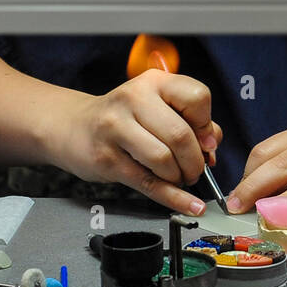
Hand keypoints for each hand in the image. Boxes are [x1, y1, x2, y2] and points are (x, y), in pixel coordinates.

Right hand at [44, 68, 222, 212]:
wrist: (75, 126)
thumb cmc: (126, 118)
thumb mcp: (158, 107)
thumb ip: (191, 122)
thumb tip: (211, 148)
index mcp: (155, 82)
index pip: (196, 97)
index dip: (207, 125)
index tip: (207, 143)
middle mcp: (134, 98)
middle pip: (180, 135)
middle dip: (195, 161)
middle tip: (195, 170)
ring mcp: (115, 127)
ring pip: (163, 159)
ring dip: (179, 177)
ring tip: (177, 177)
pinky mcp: (106, 158)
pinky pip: (148, 183)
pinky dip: (174, 198)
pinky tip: (189, 205)